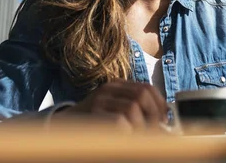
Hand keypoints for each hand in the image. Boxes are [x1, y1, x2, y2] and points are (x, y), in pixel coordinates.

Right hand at [54, 80, 168, 132]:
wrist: (62, 126)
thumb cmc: (94, 122)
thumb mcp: (115, 110)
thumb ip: (135, 111)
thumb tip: (163, 120)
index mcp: (117, 86)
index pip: (147, 88)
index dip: (160, 104)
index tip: (164, 121)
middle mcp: (109, 89)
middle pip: (142, 94)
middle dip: (153, 115)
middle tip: (155, 132)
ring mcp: (99, 100)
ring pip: (132, 108)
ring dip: (141, 126)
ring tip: (140, 138)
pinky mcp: (92, 114)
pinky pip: (119, 121)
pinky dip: (127, 132)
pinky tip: (126, 139)